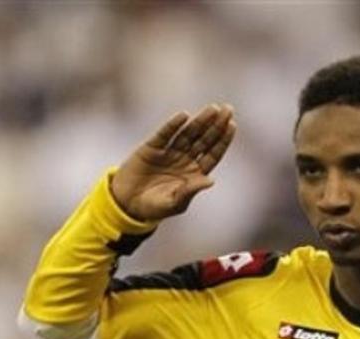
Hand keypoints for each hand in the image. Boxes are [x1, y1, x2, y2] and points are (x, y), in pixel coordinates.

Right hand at [110, 104, 236, 220]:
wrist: (127, 204)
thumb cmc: (155, 207)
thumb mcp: (175, 203)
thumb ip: (191, 191)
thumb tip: (210, 180)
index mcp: (195, 173)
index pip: (213, 153)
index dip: (223, 140)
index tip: (232, 125)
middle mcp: (185, 159)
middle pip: (205, 139)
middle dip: (216, 125)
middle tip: (228, 109)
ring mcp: (169, 152)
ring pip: (188, 133)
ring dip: (200, 121)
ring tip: (213, 109)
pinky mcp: (152, 147)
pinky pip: (165, 134)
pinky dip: (173, 125)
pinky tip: (184, 116)